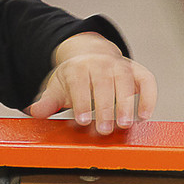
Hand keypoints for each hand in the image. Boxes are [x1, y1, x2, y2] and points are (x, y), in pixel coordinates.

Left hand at [26, 32, 157, 134]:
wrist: (90, 54)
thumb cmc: (73, 77)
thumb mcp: (57, 86)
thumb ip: (48, 101)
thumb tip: (34, 111)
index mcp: (77, 66)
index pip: (79, 82)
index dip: (81, 101)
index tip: (83, 120)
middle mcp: (100, 63)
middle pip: (103, 83)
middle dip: (105, 107)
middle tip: (105, 129)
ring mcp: (120, 65)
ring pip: (125, 82)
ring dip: (127, 104)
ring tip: (125, 124)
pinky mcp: (137, 70)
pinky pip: (147, 80)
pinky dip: (149, 96)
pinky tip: (145, 115)